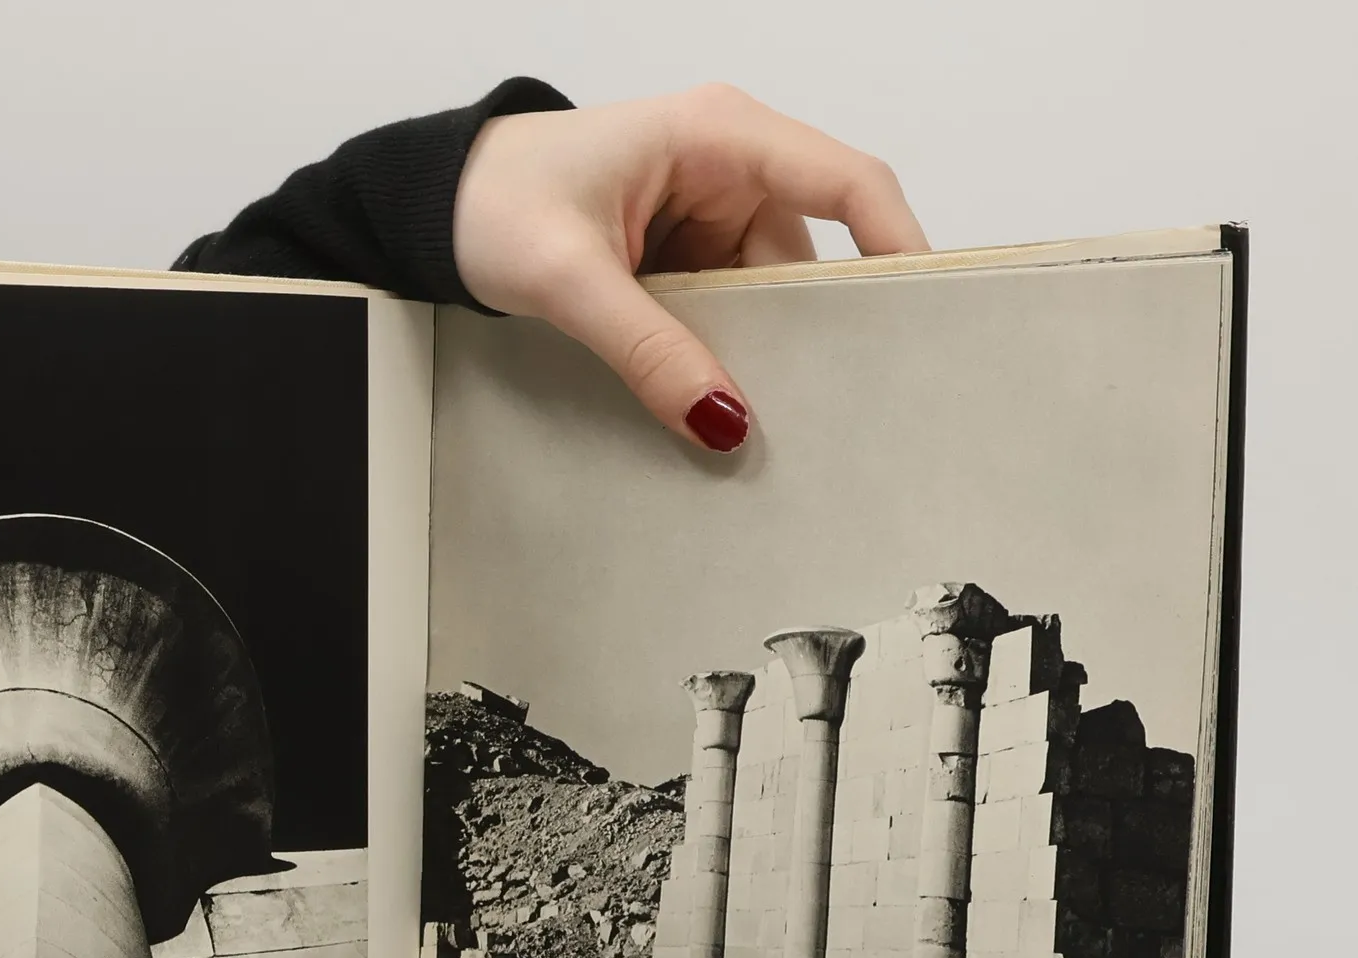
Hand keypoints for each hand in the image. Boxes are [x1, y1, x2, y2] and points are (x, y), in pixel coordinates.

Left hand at [453, 84, 927, 450]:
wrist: (430, 208)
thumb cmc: (490, 203)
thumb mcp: (569, 279)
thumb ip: (647, 350)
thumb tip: (722, 420)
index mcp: (717, 135)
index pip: (845, 182)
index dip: (898, 244)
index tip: (927, 313)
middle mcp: (724, 165)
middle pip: (805, 256)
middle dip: (811, 330)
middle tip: (829, 407)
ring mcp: (702, 211)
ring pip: (763, 294)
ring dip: (755, 351)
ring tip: (752, 414)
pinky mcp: (678, 253)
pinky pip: (723, 309)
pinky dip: (718, 352)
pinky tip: (711, 395)